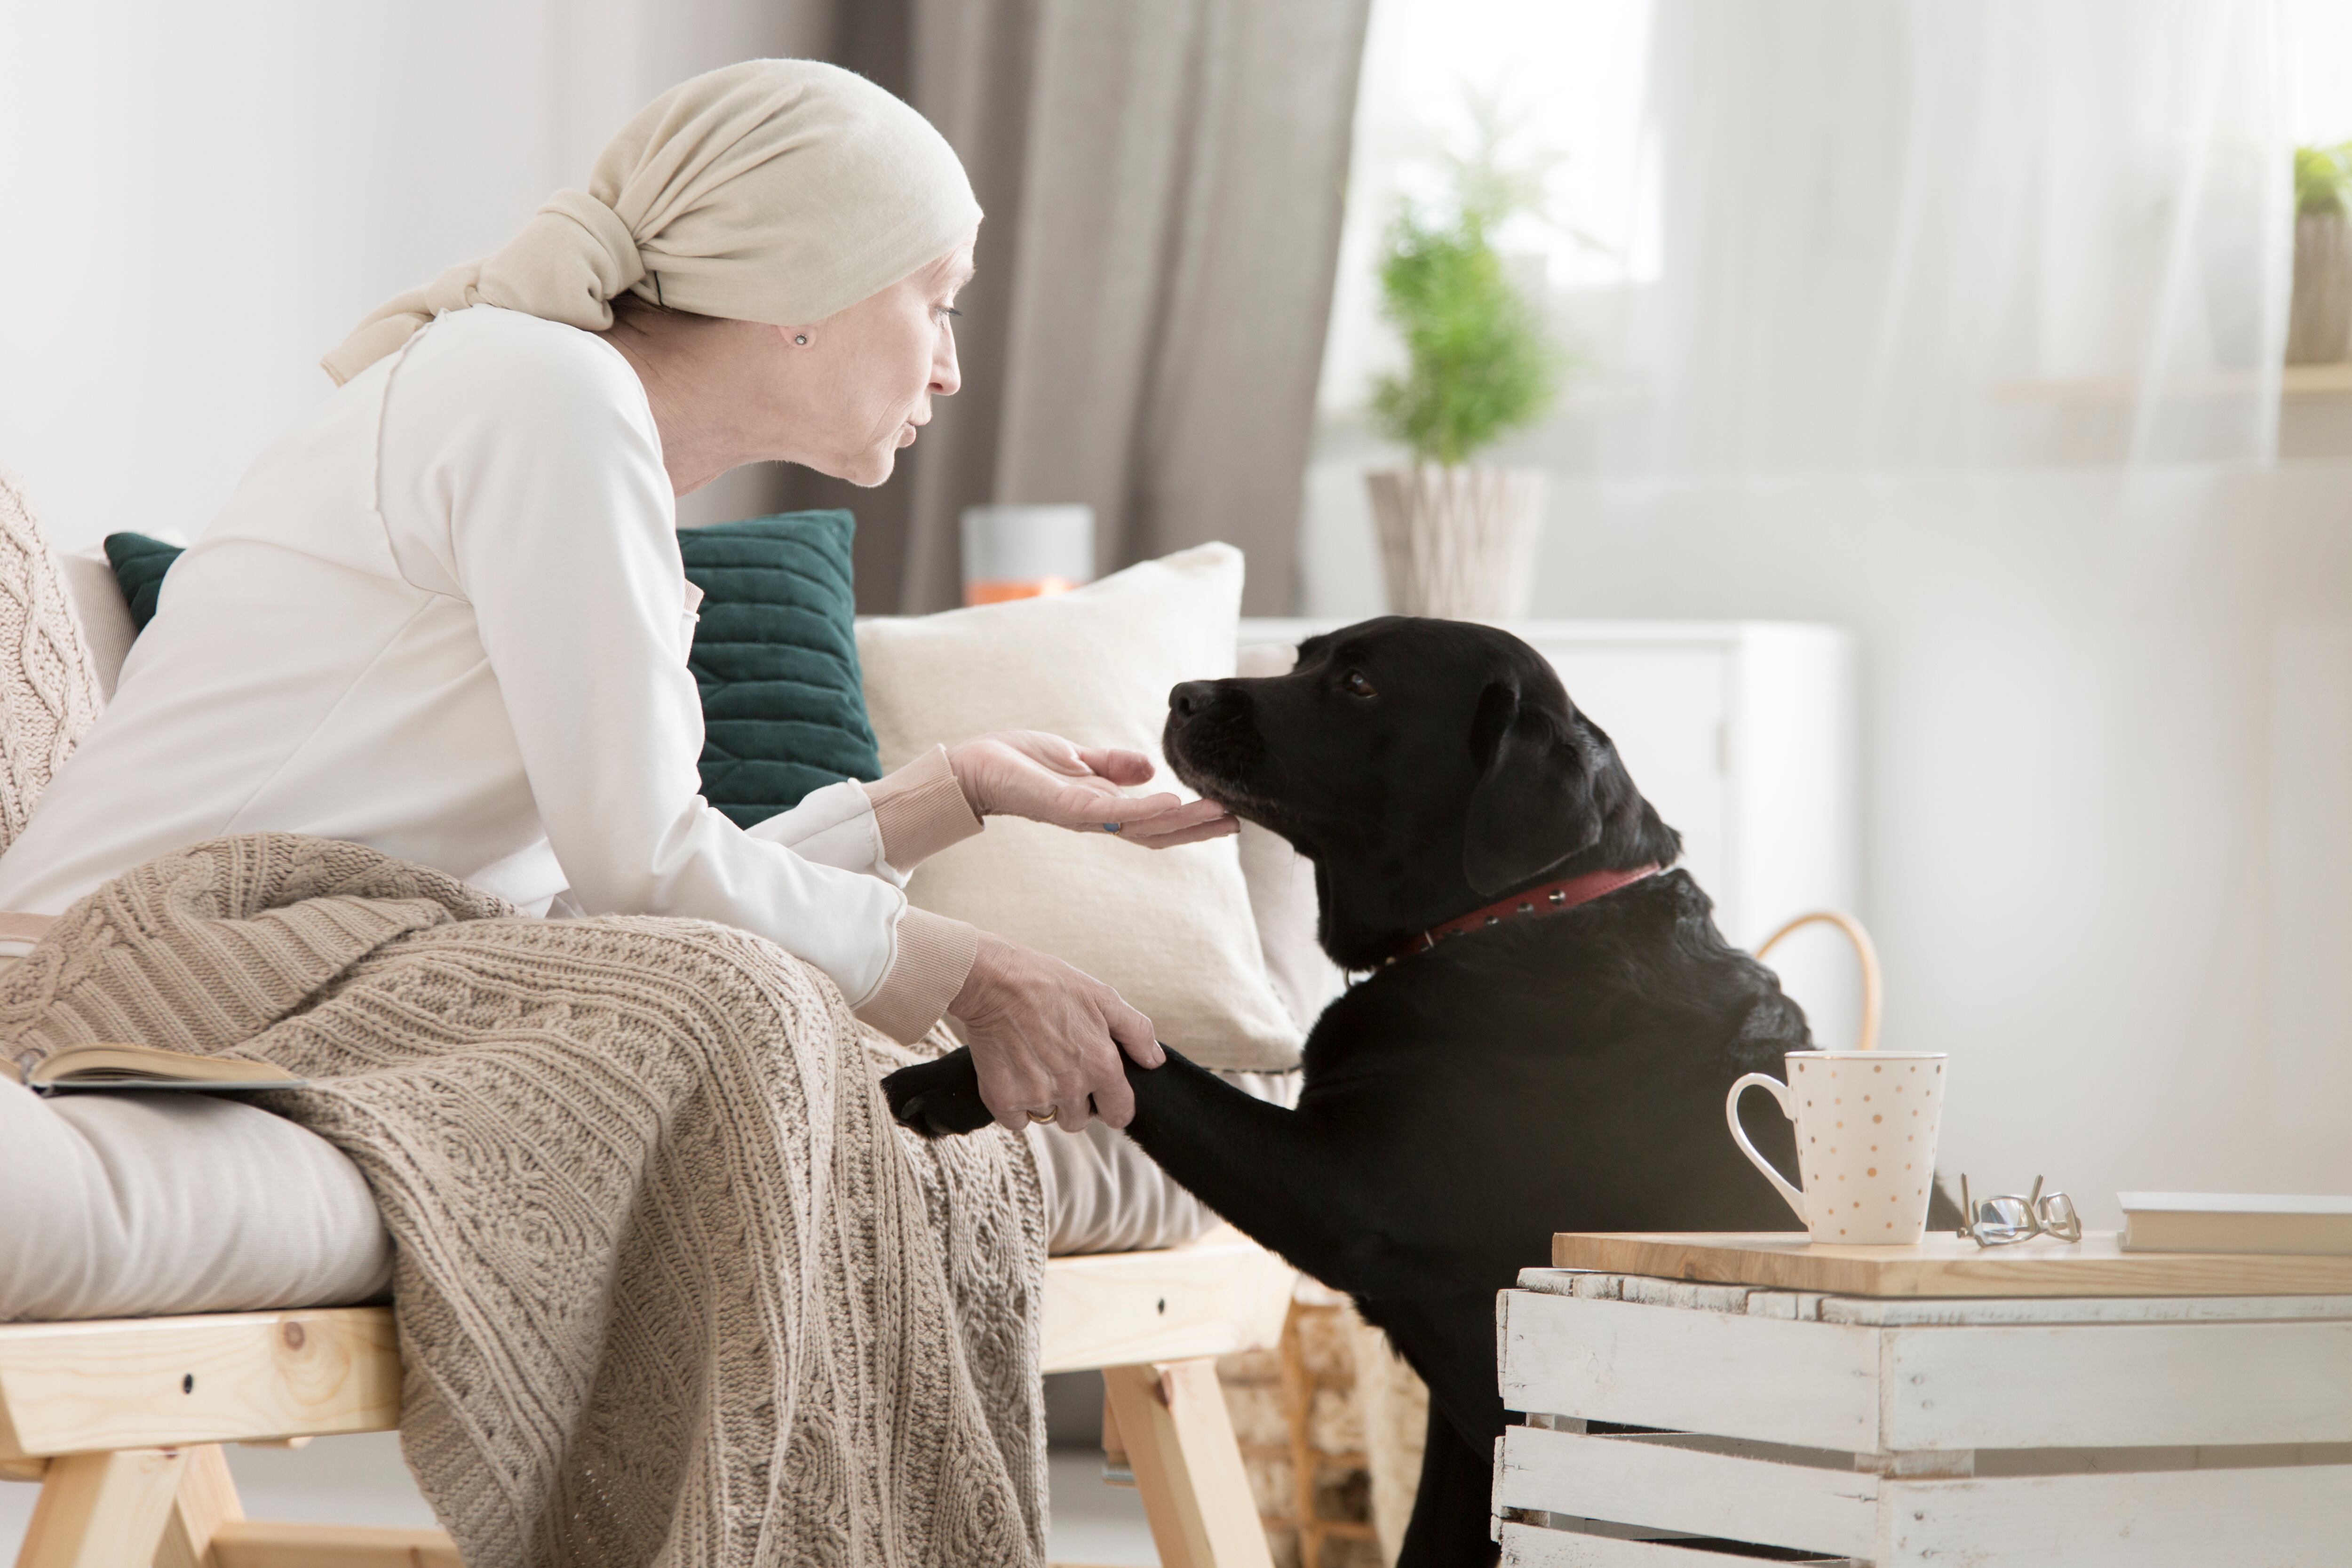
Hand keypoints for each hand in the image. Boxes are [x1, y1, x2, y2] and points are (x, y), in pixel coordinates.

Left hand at [948, 730, 1235, 847]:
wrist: (973, 765)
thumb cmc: (1016, 761)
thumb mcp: (1076, 758)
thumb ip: (1112, 765)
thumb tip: (1151, 769)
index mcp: (1102, 807)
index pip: (1153, 820)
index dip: (1189, 820)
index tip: (1226, 811)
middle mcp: (1098, 818)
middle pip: (1157, 832)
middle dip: (1198, 828)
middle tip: (1240, 821)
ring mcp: (1084, 816)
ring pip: (1143, 827)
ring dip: (1184, 822)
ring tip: (1221, 813)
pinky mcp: (1068, 807)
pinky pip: (1114, 812)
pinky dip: (1146, 810)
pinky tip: (1174, 803)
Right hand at [950, 931, 1163, 1131]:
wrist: (992, 979)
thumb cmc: (1048, 984)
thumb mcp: (1102, 996)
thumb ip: (1136, 1032)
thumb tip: (1154, 1060)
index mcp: (1102, 1066)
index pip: (1119, 1114)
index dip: (1111, 1104)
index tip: (1098, 1092)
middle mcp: (1072, 1087)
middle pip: (1079, 1120)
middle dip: (1073, 1102)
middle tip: (1057, 1067)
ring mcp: (1036, 1096)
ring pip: (1047, 1118)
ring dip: (1043, 1100)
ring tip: (1034, 1064)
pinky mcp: (1002, 1100)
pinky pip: (1016, 1120)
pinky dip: (1013, 1104)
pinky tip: (1012, 1071)